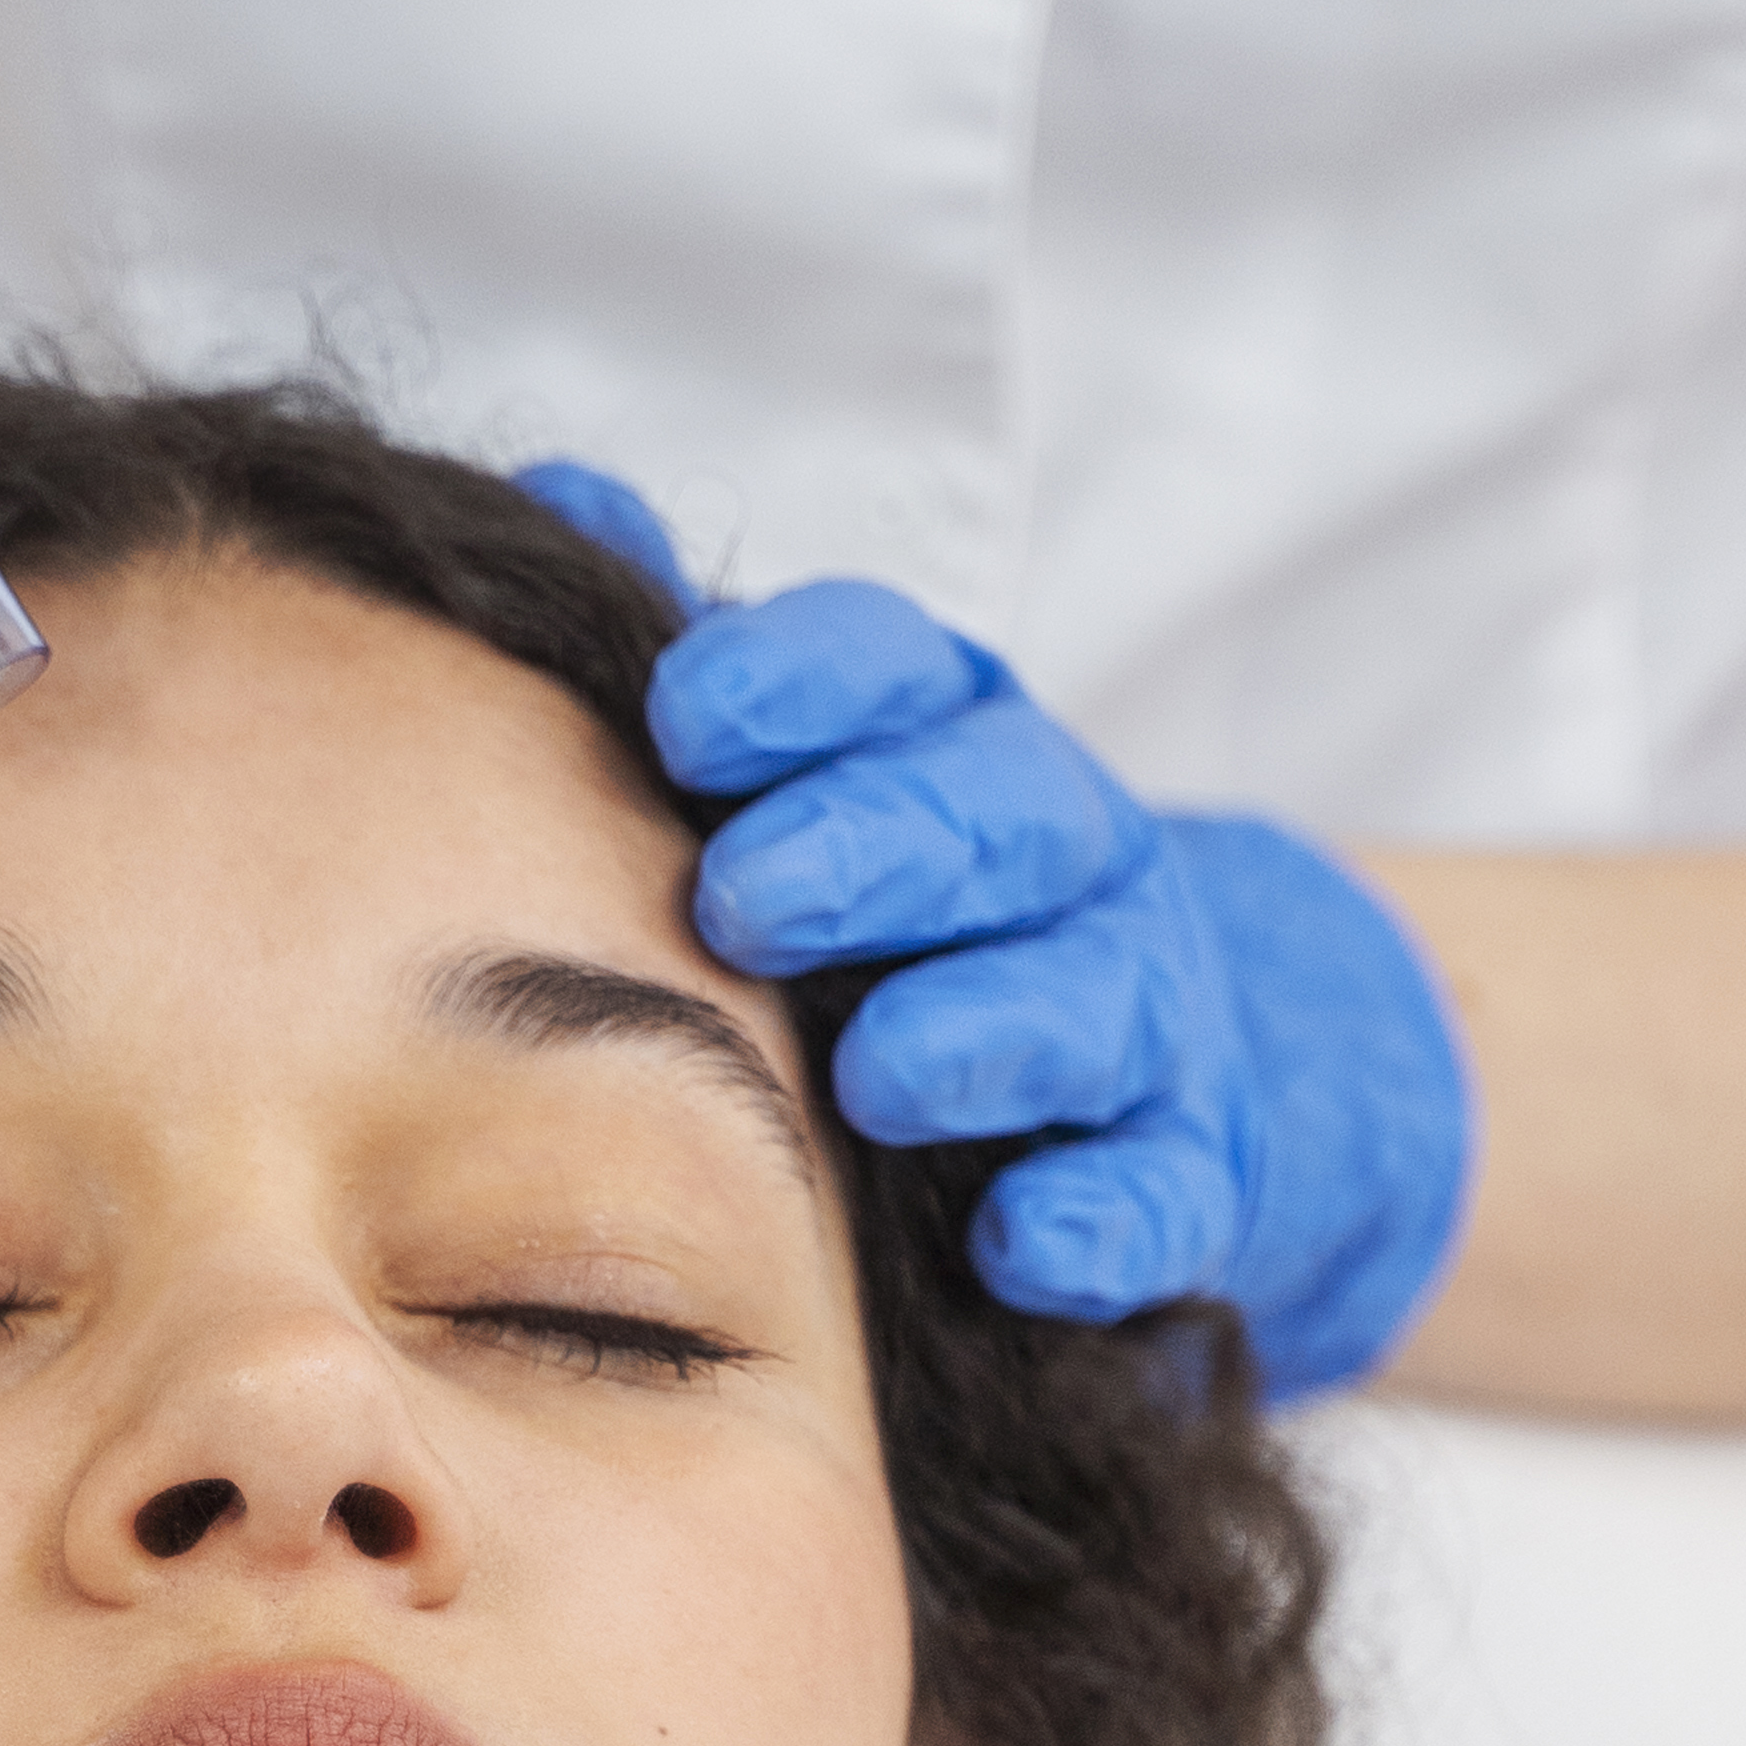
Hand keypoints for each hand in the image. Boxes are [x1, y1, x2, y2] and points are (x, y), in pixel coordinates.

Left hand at [519, 465, 1473, 1397]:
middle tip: (746, 896)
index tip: (684, 718)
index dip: (801, 685)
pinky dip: (1107, 1213)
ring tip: (878, 1075)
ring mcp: (1138, 1009)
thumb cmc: (906, 910)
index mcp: (950, 739)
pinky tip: (1027, 1245)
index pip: (893, 672)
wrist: (1152, 1066)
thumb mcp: (808, 775)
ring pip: (1086, 997)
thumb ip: (696, 667)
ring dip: (988, 1028)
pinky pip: (1164, 1186)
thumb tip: (558, 500)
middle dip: (879, 847)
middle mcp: (1060, 853)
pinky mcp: (1187, 1163)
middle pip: (994, 818)